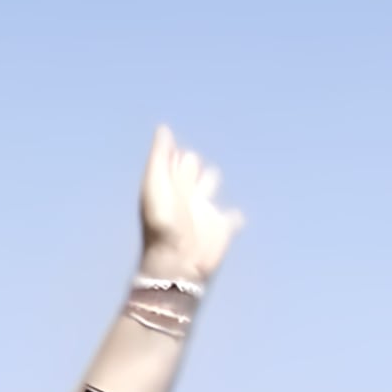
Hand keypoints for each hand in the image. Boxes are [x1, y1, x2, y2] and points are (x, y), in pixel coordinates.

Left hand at [139, 125, 246, 283]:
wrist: (176, 263)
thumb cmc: (162, 225)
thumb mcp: (156, 186)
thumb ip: (160, 158)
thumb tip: (163, 128)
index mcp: (170, 184)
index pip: (174, 158)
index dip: (174, 155)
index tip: (173, 157)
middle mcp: (188, 194)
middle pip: (192, 167)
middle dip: (190, 163)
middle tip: (189, 170)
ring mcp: (205, 210)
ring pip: (210, 185)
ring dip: (211, 180)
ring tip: (209, 180)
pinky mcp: (223, 228)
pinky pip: (233, 218)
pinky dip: (235, 217)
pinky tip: (234, 216)